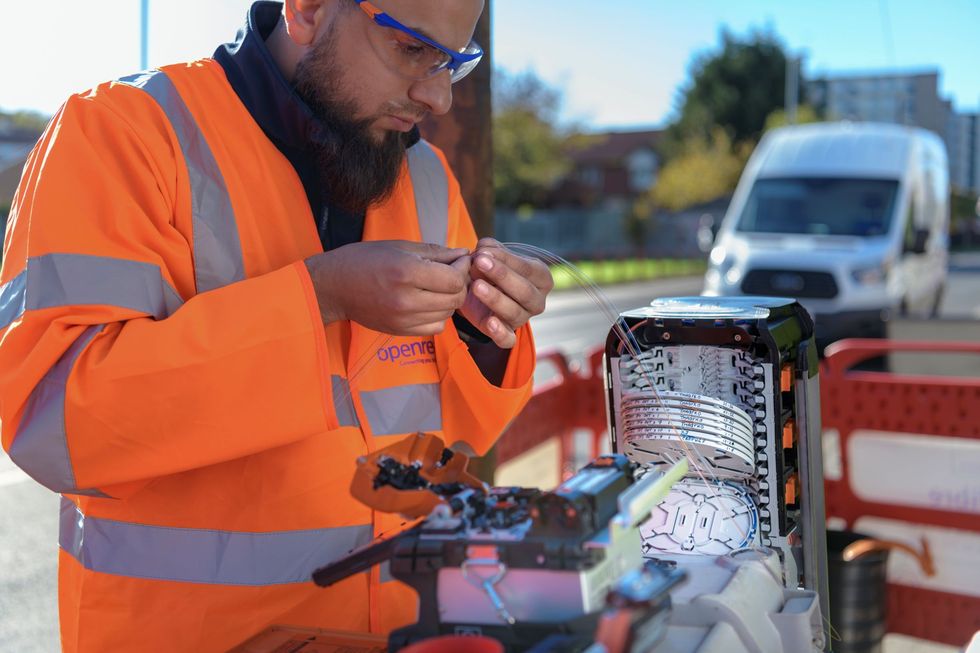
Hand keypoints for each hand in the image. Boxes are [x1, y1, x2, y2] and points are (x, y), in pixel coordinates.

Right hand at [305, 241, 469, 334]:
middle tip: (454, 272)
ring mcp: (403, 319)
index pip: (454, 278)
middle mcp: (407, 299)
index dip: (463, 268)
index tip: (460, 259)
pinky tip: (429, 302)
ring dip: (450, 299)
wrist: (333, 287)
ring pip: (448, 314)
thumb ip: (435, 252)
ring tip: (440, 285)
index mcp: (406, 272)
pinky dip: (439, 315)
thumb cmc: (363, 259)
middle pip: (455, 299)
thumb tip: (463, 253)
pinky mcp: (400, 331)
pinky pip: (435, 327)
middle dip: (461, 283)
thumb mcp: (399, 246)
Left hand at [458, 238, 553, 347]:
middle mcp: (537, 300)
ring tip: (476, 286)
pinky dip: (500, 333)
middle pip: (525, 291)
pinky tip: (490, 322)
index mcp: (541, 277)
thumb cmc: (492, 270)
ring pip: (514, 313)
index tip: (483, 251)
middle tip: (479, 262)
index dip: (506, 260)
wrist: (479, 291)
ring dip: (495, 299)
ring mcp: (523, 318)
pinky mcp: (508, 334)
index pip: (528, 269)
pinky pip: (508, 340)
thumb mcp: (492, 255)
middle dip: (502, 276)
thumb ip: (490, 249)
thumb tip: (484, 249)